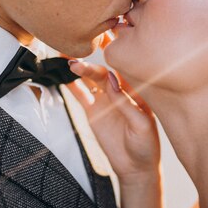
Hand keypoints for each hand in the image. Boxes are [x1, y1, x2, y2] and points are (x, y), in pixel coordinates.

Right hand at [67, 60, 159, 181]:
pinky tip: (61, 74)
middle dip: (89, 62)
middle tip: (75, 59)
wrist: (136, 167)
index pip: (123, 67)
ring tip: (65, 59)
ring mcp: (105, 100)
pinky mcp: (93, 111)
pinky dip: (71, 84)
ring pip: (89, 79)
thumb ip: (125, 101)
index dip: (113, 53)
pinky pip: (80, 94)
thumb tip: (111, 78)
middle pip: (102, 71)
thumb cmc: (146, 146)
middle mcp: (119, 91)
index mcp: (135, 90)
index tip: (102, 40)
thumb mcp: (141, 124)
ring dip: (78, 69)